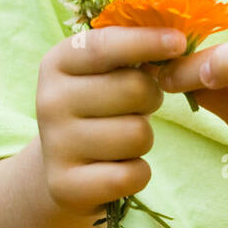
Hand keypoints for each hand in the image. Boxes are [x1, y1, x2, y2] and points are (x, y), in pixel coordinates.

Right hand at [35, 26, 188, 215]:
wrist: (65, 168)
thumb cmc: (101, 106)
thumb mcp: (109, 72)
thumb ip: (135, 53)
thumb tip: (178, 40)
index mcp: (57, 62)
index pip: (105, 46)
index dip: (146, 42)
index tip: (179, 42)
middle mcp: (49, 100)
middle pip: (134, 89)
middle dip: (152, 98)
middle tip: (137, 107)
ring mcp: (55, 145)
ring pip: (138, 135)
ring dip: (143, 139)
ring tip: (121, 140)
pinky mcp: (66, 187)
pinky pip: (133, 175)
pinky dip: (138, 173)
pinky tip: (117, 168)